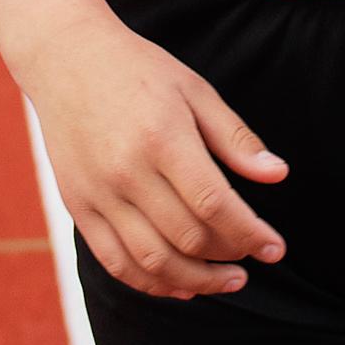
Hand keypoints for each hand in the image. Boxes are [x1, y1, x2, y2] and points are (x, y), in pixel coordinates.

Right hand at [23, 14, 288, 297]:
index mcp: (162, 138)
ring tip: (226, 280)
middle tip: (253, 258)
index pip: (214, 204)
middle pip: (187, 237)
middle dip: (229, 257)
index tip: (275, 249)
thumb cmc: (138, 71)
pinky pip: (115, 261)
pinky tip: (181, 285)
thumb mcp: (195, 91)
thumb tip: (279, 175)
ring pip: (152, 260)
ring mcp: (98, 193)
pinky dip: (151, 283)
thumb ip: (235, 139)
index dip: (250, 233)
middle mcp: (126, 171)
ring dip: (196, 281)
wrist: (65, 58)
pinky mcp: (77, 205)